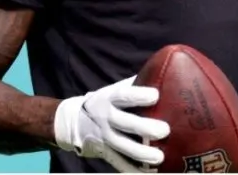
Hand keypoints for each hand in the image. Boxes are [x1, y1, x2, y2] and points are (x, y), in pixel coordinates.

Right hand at [54, 75, 170, 172]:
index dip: (139, 96)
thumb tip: (165, 72)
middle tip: (165, 130)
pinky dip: (133, 171)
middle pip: (126, 123)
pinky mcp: (106, 153)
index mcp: (109, 99)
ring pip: (124, 147)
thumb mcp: (113, 90)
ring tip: (159, 157)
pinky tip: (148, 173)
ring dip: (142, 154)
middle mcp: (106, 118)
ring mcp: (105, 138)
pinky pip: (120, 164)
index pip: (124, 96)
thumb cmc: (105, 102)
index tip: (156, 95)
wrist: (73, 122)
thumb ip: (135, 84)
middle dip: (145, 127)